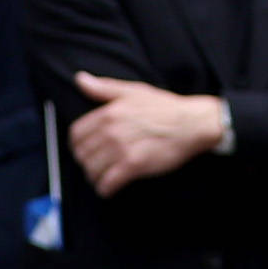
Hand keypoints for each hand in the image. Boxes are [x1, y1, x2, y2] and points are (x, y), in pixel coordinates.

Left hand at [69, 74, 228, 192]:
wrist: (191, 124)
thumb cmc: (164, 107)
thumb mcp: (132, 91)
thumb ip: (103, 88)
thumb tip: (80, 79)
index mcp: (108, 113)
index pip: (76, 135)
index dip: (77, 146)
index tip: (84, 150)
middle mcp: (111, 131)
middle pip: (82, 155)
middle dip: (85, 163)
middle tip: (94, 166)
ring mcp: (122, 149)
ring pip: (92, 171)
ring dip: (94, 177)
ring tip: (102, 177)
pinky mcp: (134, 166)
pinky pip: (107, 183)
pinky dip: (105, 189)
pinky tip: (109, 188)